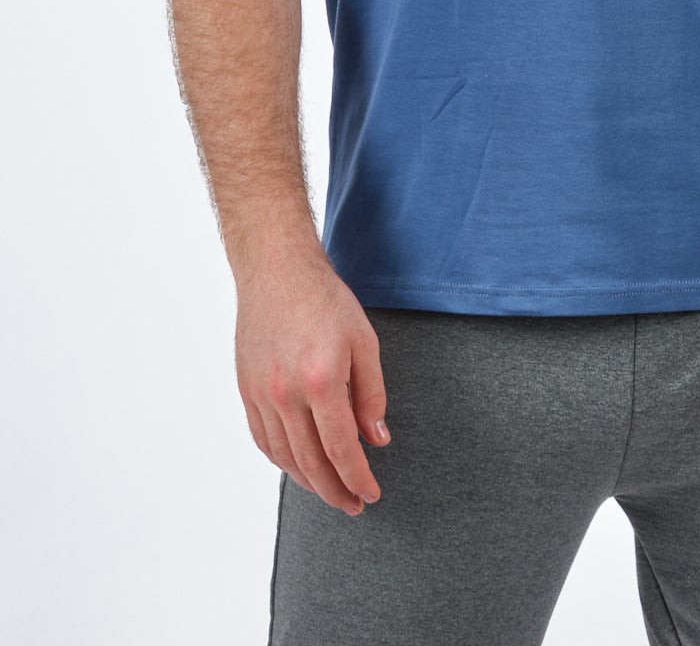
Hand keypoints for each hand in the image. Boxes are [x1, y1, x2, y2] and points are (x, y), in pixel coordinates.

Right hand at [234, 251, 390, 516]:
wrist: (276, 271)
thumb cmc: (325, 300)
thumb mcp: (363, 341)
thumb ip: (371, 395)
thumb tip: (377, 440)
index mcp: (321, 381)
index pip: (341, 449)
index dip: (357, 478)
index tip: (371, 494)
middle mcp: (286, 394)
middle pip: (310, 463)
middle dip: (335, 490)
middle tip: (353, 505)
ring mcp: (261, 394)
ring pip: (284, 457)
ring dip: (308, 482)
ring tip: (330, 490)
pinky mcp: (246, 390)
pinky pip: (263, 440)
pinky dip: (282, 461)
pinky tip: (298, 466)